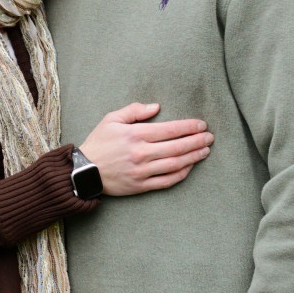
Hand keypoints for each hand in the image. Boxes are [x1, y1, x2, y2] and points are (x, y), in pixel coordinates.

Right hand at [80, 103, 212, 196]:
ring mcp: (142, 171)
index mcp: (135, 134)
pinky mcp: (141, 185)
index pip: (170, 130)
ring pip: (175, 164)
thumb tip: (157, 107)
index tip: (202, 125)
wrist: (84, 171)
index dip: (189, 127)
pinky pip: (167, 180)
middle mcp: (142, 153)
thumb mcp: (111, 119)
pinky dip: (181, 174)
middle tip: (210, 137)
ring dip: (193, 157)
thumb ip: (134, 110)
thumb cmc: (98, 142)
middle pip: (177, 147)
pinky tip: (189, 167)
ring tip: (205, 151)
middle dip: (197, 141)